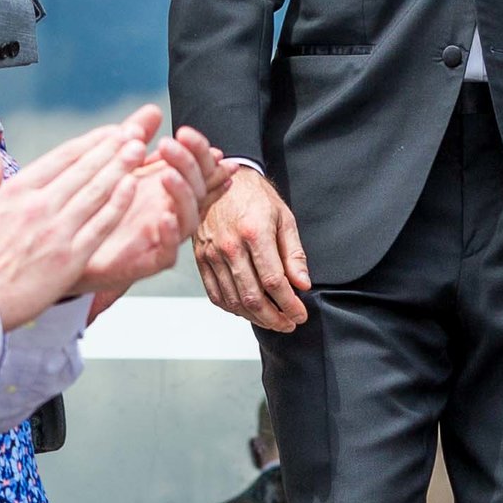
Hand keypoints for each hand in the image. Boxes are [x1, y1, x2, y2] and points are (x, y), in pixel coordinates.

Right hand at [0, 117, 155, 330]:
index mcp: (16, 192)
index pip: (61, 158)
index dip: (90, 142)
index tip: (111, 131)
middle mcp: (38, 206)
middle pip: (83, 170)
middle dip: (112, 148)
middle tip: (135, 131)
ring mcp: (56, 231)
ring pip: (95, 192)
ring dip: (120, 168)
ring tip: (139, 150)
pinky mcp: (70, 257)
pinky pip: (100, 226)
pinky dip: (117, 204)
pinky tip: (132, 187)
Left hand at [79, 125, 224, 307]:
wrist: (71, 249)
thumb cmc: (98, 209)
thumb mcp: (117, 168)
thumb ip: (136, 141)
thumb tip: (153, 110)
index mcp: (168, 188)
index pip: (197, 167)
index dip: (198, 151)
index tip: (185, 132)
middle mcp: (172, 211)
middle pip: (198, 188)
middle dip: (189, 165)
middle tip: (170, 145)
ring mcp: (164, 237)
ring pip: (189, 218)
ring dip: (182, 194)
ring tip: (167, 175)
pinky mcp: (150, 261)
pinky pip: (169, 252)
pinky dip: (169, 234)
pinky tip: (162, 217)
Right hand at [193, 165, 310, 330]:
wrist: (218, 178)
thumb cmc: (254, 197)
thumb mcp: (283, 218)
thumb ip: (294, 253)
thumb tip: (302, 283)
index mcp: (254, 233)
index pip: (274, 282)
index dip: (290, 304)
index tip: (300, 315)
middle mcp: (229, 247)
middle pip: (253, 297)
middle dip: (275, 318)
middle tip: (289, 324)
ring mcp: (211, 254)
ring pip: (233, 301)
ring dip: (255, 318)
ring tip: (273, 321)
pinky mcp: (200, 259)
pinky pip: (215, 294)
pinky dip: (233, 309)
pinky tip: (247, 311)